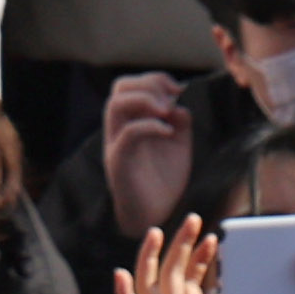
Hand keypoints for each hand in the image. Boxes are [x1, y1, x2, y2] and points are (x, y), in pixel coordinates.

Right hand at [100, 72, 196, 240]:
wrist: (157, 213)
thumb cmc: (165, 178)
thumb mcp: (179, 142)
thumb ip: (179, 119)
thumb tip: (178, 105)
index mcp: (131, 122)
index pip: (129, 85)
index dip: (154, 79)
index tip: (178, 90)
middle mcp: (119, 130)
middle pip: (119, 88)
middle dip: (149, 84)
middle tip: (171, 100)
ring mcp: (116, 145)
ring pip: (115, 105)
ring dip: (146, 99)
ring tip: (167, 111)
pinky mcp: (119, 163)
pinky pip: (127, 133)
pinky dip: (150, 125)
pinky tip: (169, 132)